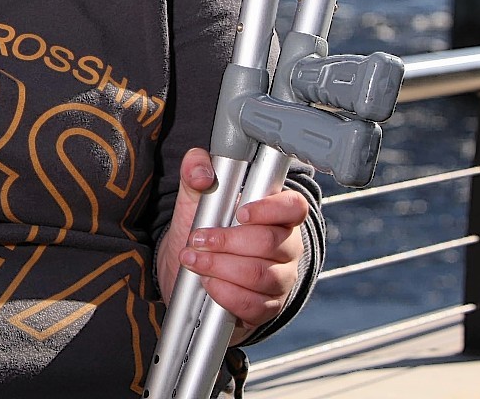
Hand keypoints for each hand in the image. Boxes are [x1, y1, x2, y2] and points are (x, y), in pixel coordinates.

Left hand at [156, 147, 307, 344]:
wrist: (185, 273)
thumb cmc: (199, 231)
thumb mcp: (192, 199)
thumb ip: (194, 172)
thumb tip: (201, 172)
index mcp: (275, 215)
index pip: (294, 207)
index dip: (271, 209)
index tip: (241, 213)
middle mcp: (285, 246)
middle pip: (271, 243)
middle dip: (227, 241)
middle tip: (198, 240)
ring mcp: (280, 279)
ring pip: (262, 275)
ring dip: (221, 267)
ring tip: (195, 261)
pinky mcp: (268, 307)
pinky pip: (255, 305)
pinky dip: (226, 294)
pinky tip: (208, 284)